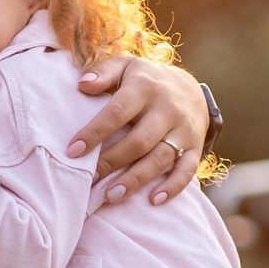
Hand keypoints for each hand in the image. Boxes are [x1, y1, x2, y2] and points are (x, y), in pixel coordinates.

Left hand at [69, 56, 208, 206]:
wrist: (191, 89)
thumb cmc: (145, 81)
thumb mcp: (126, 66)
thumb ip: (104, 72)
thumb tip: (82, 85)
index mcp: (145, 88)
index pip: (118, 111)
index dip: (95, 132)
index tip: (73, 150)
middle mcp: (167, 109)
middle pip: (139, 141)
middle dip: (112, 162)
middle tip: (88, 179)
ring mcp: (183, 130)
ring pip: (160, 158)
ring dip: (136, 179)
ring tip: (111, 196)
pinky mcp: (195, 148)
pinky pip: (187, 170)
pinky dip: (173, 187)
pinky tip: (153, 200)